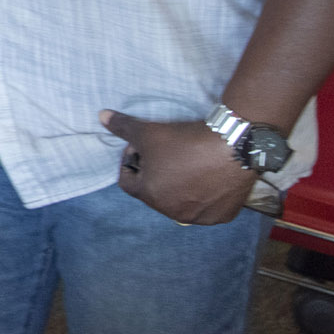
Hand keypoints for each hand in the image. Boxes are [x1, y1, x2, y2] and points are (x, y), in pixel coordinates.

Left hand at [102, 109, 255, 224]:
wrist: (232, 146)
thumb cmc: (184, 141)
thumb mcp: (147, 131)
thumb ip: (121, 127)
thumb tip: (101, 116)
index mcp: (150, 196)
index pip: (127, 181)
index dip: (130, 160)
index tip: (142, 146)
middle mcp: (173, 212)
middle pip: (153, 192)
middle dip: (153, 173)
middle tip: (164, 153)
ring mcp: (200, 217)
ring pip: (180, 201)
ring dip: (177, 185)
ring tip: (186, 163)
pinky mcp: (223, 216)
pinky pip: (205, 206)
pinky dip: (202, 194)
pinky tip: (207, 175)